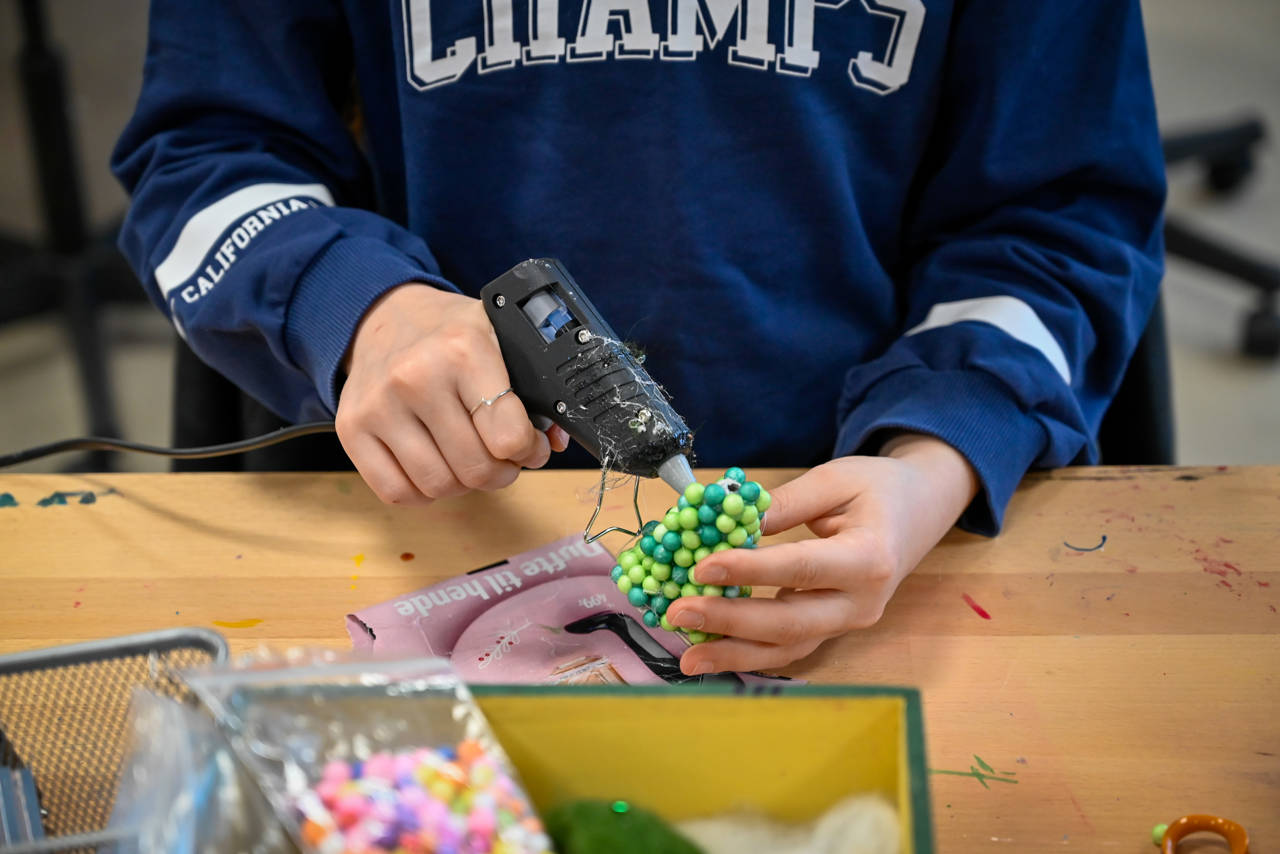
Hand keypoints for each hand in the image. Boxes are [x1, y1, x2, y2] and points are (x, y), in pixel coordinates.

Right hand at [336, 284, 569, 503]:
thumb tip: (556, 442)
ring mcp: (379, 405)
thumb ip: (534, 388)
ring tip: (469, 460)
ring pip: (438, 486)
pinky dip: (423, 492)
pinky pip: (396, 492)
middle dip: (501, 473)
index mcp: (463, 350)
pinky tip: (435, 466)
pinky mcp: (351, 428)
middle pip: (476, 469)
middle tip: (503, 460)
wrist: (384, 315)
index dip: (530, 451)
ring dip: (463, 485)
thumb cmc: (450, 334)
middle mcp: (416, 377)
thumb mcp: (500, 339)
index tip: (530, 447)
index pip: (508, 436)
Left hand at [666, 434, 978, 674]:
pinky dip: (747, 655)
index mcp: (869, 558)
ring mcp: (848, 622)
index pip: (801, 568)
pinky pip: (788, 649)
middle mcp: (863, 602)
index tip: (702, 567)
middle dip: (730, 620)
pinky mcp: (832, 629)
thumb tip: (728, 518)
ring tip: (686, 656)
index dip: (750, 570)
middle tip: (678, 612)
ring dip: (733, 653)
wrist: (920, 511)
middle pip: (791, 622)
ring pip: (787, 648)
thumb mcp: (835, 479)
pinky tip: (708, 654)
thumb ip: (784, 502)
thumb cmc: (878, 489)